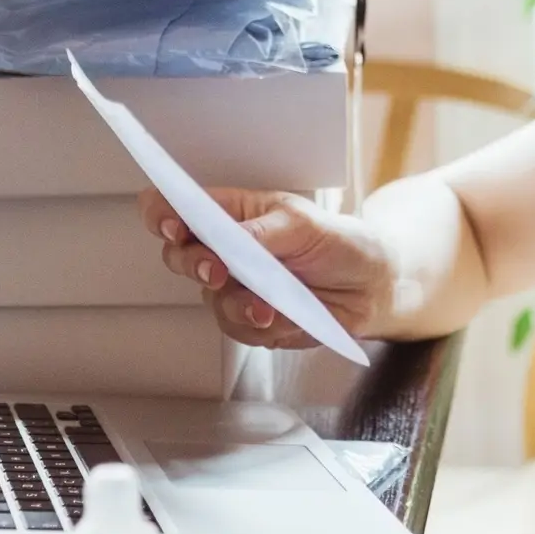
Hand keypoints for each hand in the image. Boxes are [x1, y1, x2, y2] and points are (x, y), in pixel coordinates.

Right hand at [139, 188, 398, 349]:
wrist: (371, 287)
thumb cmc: (339, 242)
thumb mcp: (304, 225)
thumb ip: (262, 232)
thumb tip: (229, 240)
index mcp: (233, 213)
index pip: (179, 206)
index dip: (163, 214)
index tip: (172, 225)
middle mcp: (226, 249)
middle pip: (179, 255)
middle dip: (193, 264)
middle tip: (217, 271)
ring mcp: (235, 285)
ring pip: (208, 298)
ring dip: (236, 303)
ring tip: (268, 306)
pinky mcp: (250, 318)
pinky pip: (235, 327)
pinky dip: (258, 325)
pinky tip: (283, 318)